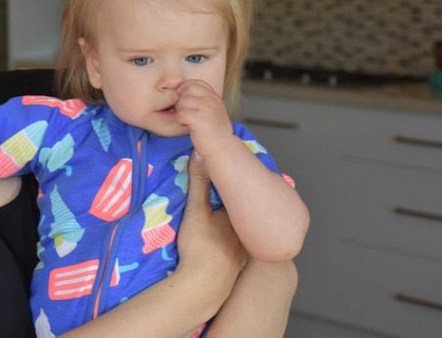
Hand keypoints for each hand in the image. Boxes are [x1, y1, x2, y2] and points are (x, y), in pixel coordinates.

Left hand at [174, 80, 233, 157]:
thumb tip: (181, 92)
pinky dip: (180, 120)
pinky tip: (186, 125)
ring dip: (180, 111)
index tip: (184, 101)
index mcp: (214, 96)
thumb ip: (202, 99)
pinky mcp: (199, 119)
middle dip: (181, 100)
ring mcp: (206, 108)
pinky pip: (181, 114)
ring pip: (182, 101)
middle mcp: (211, 100)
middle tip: (185, 112)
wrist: (222, 148)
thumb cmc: (214, 131)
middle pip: (186, 89)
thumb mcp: (212, 110)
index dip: (185, 89)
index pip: (195, 82)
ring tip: (186, 120)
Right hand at [175, 152, 245, 292]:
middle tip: (229, 196)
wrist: (202, 287)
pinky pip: (236, 249)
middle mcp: (245, 234)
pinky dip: (231, 243)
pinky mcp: (235, 268)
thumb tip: (199, 154)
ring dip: (234, 226)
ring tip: (223, 218)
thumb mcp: (196, 210)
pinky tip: (222, 244)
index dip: (232, 188)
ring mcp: (242, 253)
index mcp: (238, 217)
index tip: (229, 178)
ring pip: (241, 233)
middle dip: (235, 207)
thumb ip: (198, 183)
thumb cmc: (200, 248)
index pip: (238, 196)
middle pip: (240, 215)